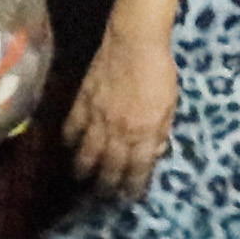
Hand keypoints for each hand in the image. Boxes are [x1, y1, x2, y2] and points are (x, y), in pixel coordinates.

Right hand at [65, 18, 178, 192]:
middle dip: (107, 185)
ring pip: (87, 153)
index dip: (134, 187)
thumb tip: (154, 153)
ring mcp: (98, 118)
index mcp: (145, 132)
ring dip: (84, 169)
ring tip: (82, 178)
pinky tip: (69, 146)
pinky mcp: (83, 102)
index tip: (131, 197)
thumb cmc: (160, 71)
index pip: (138, 169)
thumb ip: (161, 131)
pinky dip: (69, 140)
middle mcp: (120, 131)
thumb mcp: (171, 104)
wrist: (135, 41)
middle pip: (110, 167)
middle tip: (105, 196)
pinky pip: (72, 127)